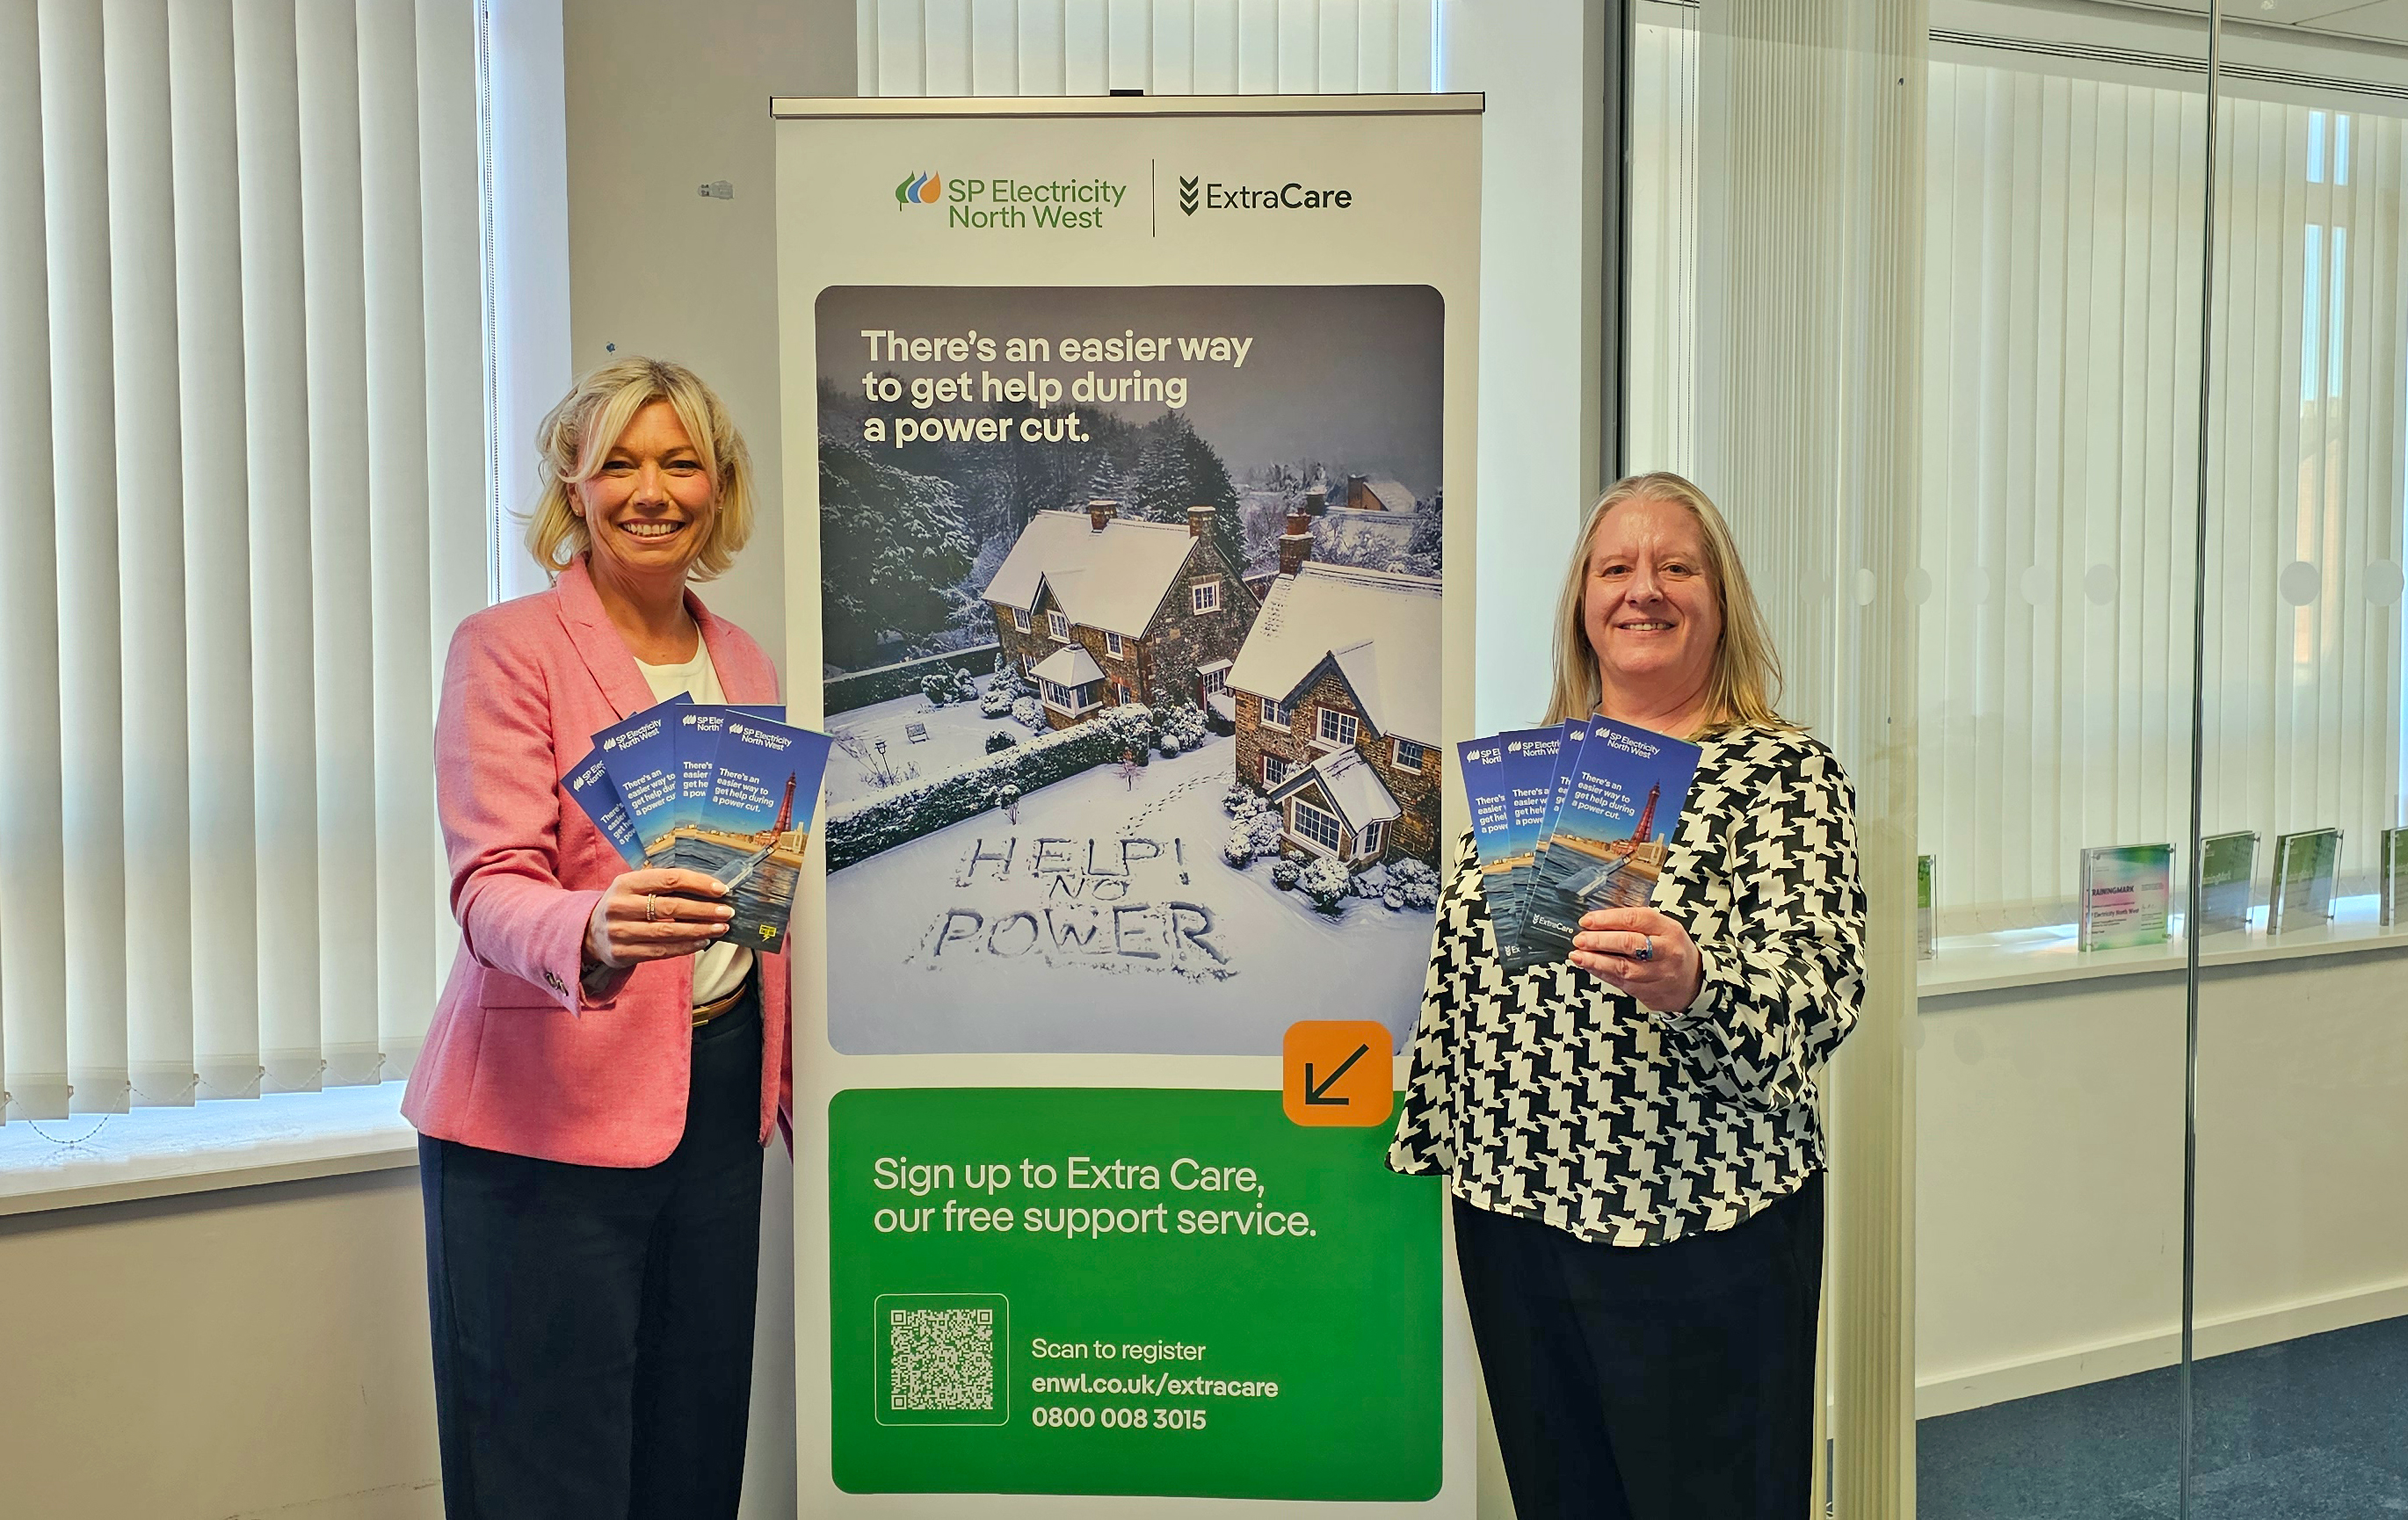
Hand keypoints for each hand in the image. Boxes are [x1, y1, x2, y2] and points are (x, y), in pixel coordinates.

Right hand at [586, 868, 731, 968]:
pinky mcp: (621, 953)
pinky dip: (685, 947)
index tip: (721, 889)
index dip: (698, 884)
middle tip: (727, 912)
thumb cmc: (624, 905)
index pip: (669, 879)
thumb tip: (709, 889)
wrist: (588, 933)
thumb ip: (663, 886)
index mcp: (626, 883)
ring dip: (699, 930)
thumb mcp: (634, 888)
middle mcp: (619, 906)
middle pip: (671, 907)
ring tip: (721, 928)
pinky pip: (660, 951)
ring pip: (668, 932)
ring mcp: (619, 931)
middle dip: (704, 910)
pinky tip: (702, 942)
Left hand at [1569, 907, 1702, 1013]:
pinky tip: (1589, 966)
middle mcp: (1665, 951)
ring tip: (1578, 955)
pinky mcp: (1648, 991)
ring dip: (1596, 961)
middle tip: (1580, 938)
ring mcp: (1658, 974)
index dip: (1608, 919)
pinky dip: (1601, 973)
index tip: (1588, 921)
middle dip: (1599, 940)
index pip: (1635, 919)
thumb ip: (1635, 924)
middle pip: (1629, 943)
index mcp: (1668, 929)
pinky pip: (1620, 982)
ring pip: (1623, 967)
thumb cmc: (1673, 950)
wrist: (1694, 982)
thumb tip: (1599, 921)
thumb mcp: (1663, 929)